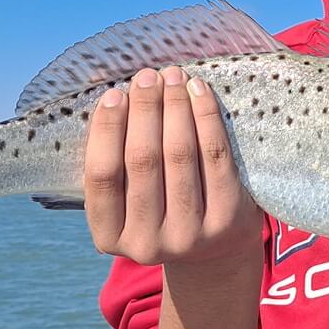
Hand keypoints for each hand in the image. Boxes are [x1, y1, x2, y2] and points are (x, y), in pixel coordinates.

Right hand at [83, 66, 262, 269]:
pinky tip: (199, 93)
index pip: (103, 176)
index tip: (114, 94)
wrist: (214, 251)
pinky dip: (206, 117)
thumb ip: (113, 156)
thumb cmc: (160, 209)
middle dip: (144, 109)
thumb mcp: (127, 199)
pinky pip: (215, 156)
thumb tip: (108, 93)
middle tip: (147, 76)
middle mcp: (147, 243)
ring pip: (179, 154)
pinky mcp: (225, 219)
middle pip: (143, 160)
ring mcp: (189, 234)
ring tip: (172, 77)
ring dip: (175, 107)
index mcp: (109, 237)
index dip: (107, 130)